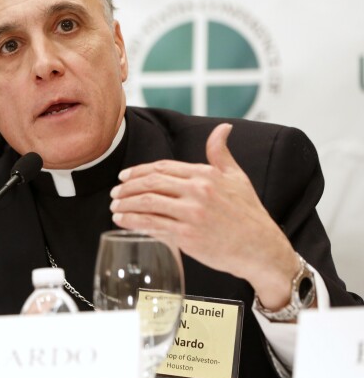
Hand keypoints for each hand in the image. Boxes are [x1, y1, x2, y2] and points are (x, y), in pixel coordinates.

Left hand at [109, 123, 298, 308]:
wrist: (262, 249)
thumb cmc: (249, 215)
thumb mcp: (237, 178)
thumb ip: (221, 153)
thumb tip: (222, 128)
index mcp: (206, 175)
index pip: (162, 167)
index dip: (138, 171)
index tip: (124, 176)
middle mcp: (198, 191)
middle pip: (151, 183)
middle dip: (127, 187)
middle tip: (115, 192)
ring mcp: (192, 214)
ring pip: (148, 203)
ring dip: (126, 204)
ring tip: (114, 206)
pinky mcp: (188, 236)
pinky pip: (153, 225)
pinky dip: (133, 222)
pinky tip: (122, 221)